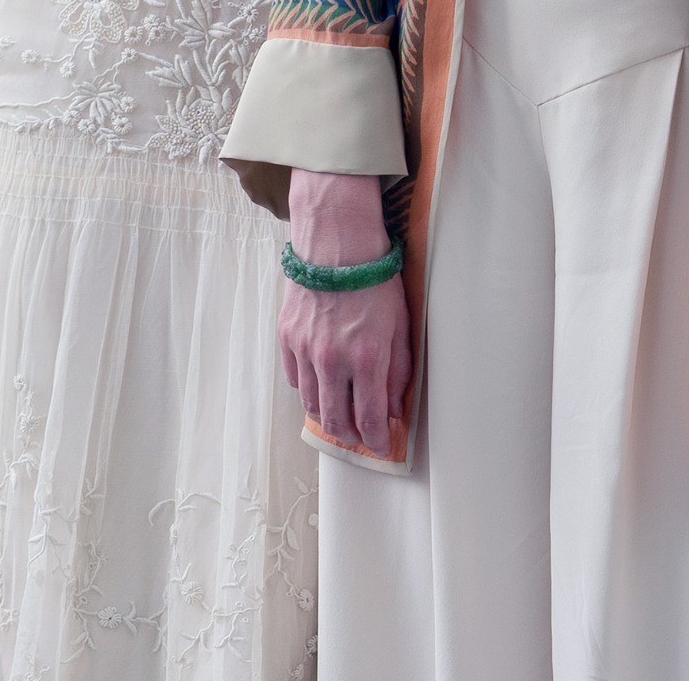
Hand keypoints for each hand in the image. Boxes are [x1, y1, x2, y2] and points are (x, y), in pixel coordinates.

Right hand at [277, 170, 411, 457]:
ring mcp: (306, 350)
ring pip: (313, 404)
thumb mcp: (400, 325)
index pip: (371, 419)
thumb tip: (396, 406)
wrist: (337, 242)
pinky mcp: (287, 337)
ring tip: (341, 414)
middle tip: (360, 436)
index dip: (376, 440)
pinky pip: (295, 379)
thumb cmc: (375, 279)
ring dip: (329, 416)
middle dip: (351, 436)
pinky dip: (309, 388)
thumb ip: (398, 371)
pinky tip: (322, 384)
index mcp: (367, 359)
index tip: (380, 447)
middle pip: (336, 421)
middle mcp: (333, 361)